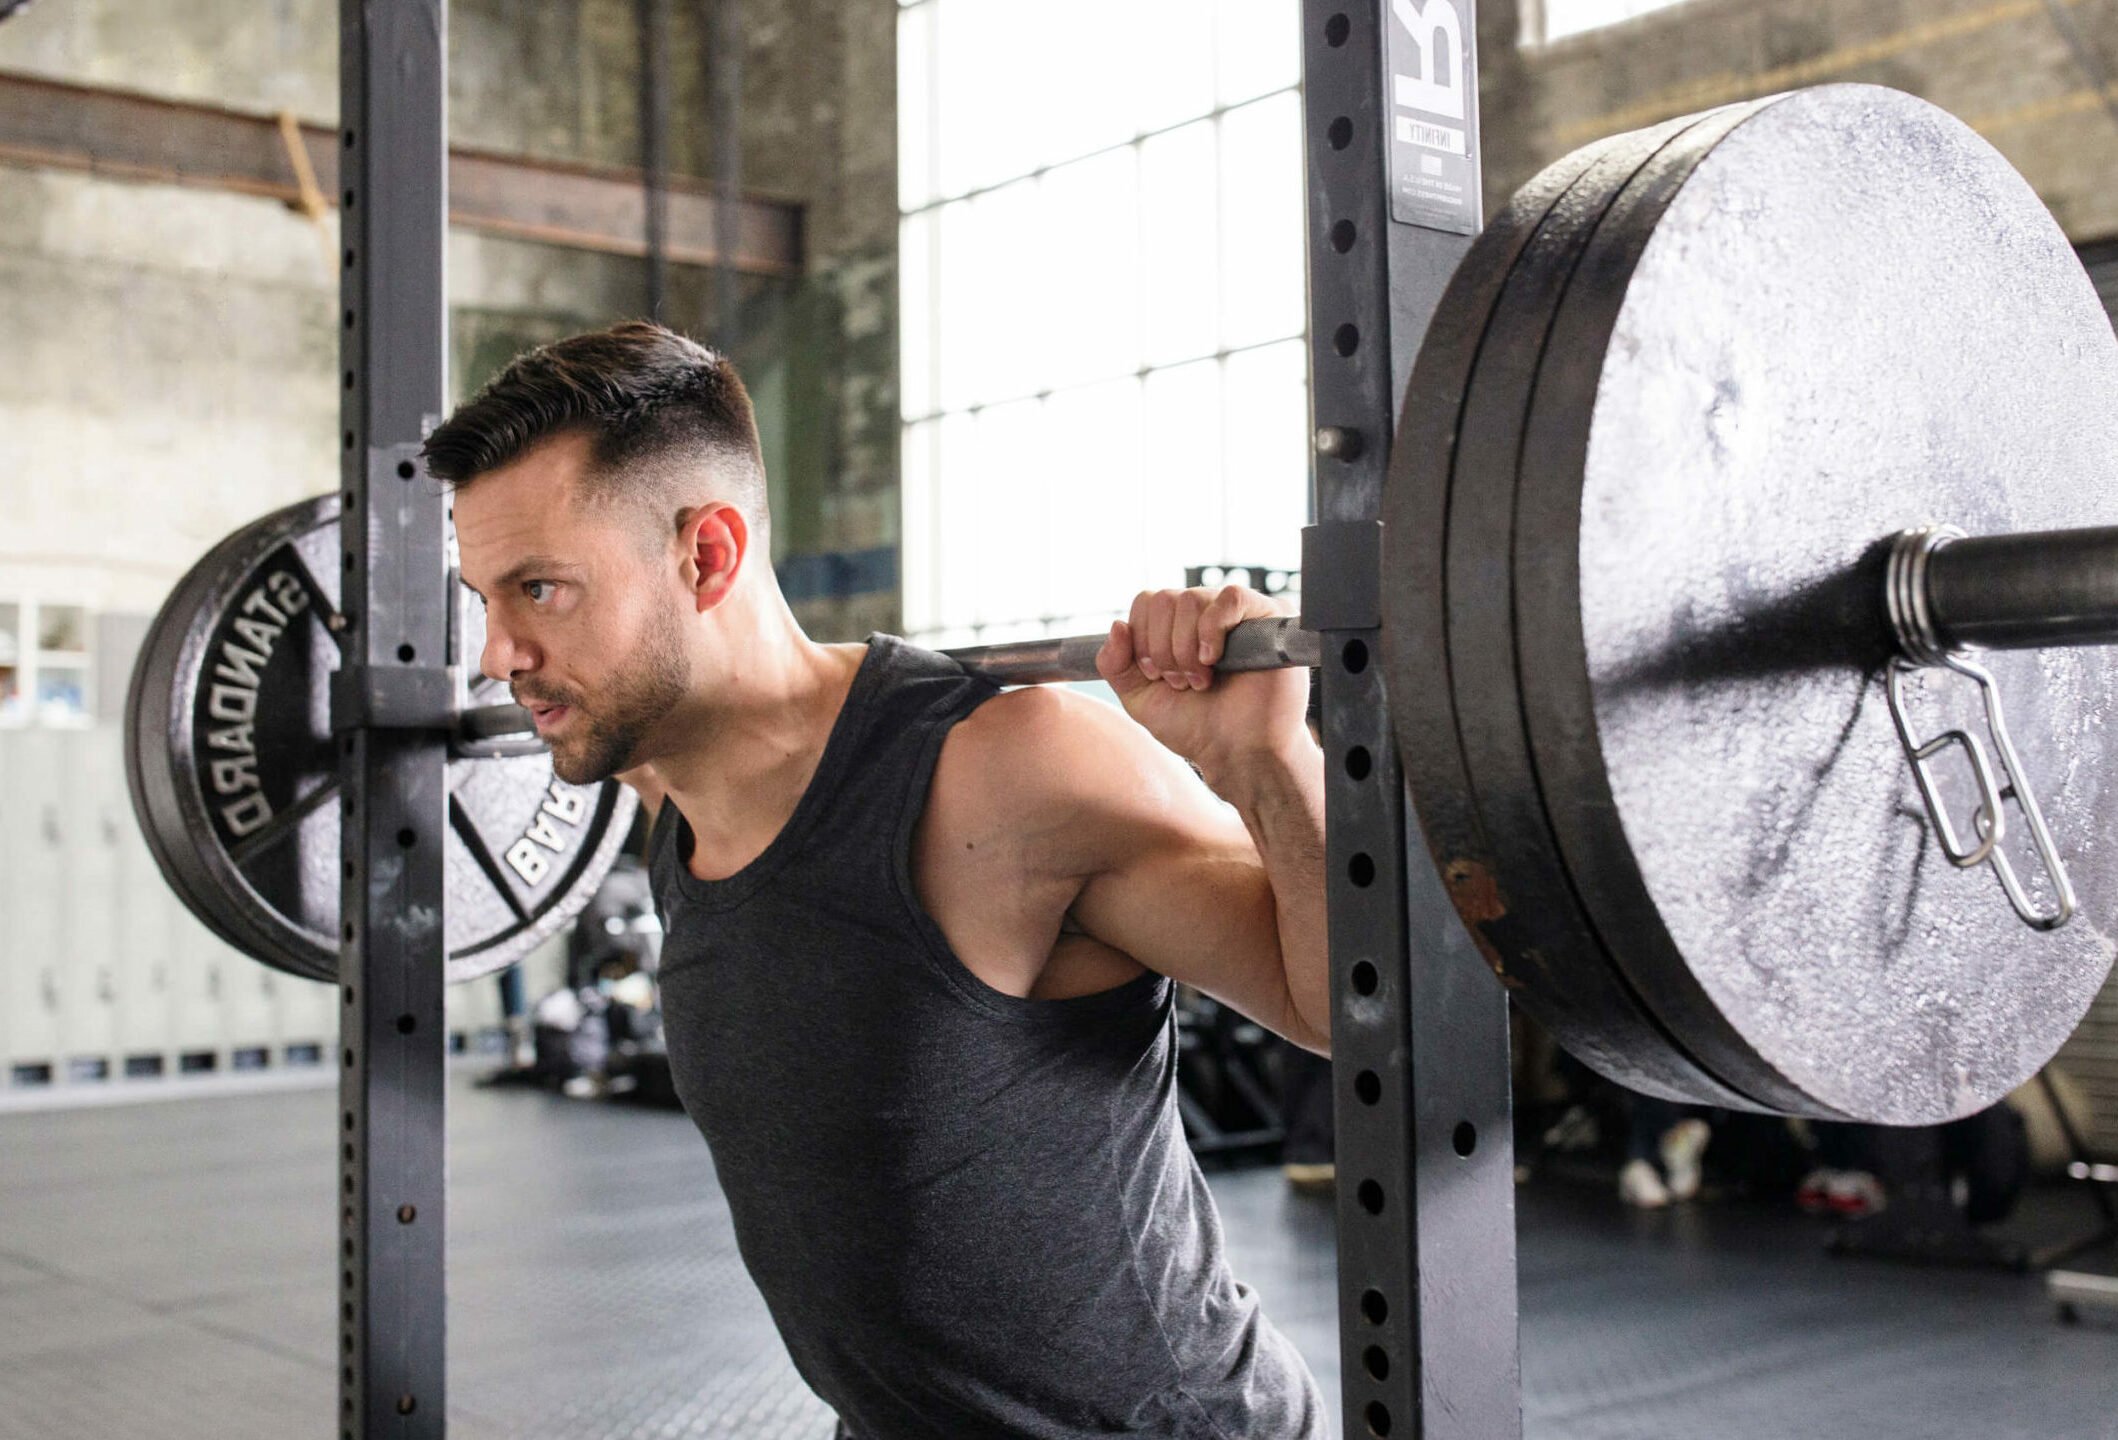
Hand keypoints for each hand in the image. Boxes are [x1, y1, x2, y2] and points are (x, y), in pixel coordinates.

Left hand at [1094, 586, 1310, 792]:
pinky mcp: (1269, 617)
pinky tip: (1213, 660)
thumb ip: (1115, 664)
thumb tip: (1116, 624)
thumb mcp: (1140, 698)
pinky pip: (1231, 597)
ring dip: (1185, 648)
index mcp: (1176, 625)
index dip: (1142, 639)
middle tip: (1181, 683)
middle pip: (1164, 599)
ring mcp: (1237, 614)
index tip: (1156, 676)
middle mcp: (1205, 613)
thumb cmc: (1195, 726)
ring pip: (1191, 599)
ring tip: (1201, 681)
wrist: (1237, 752)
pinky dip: (1212, 630)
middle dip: (1163, 649)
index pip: (1146, 601)